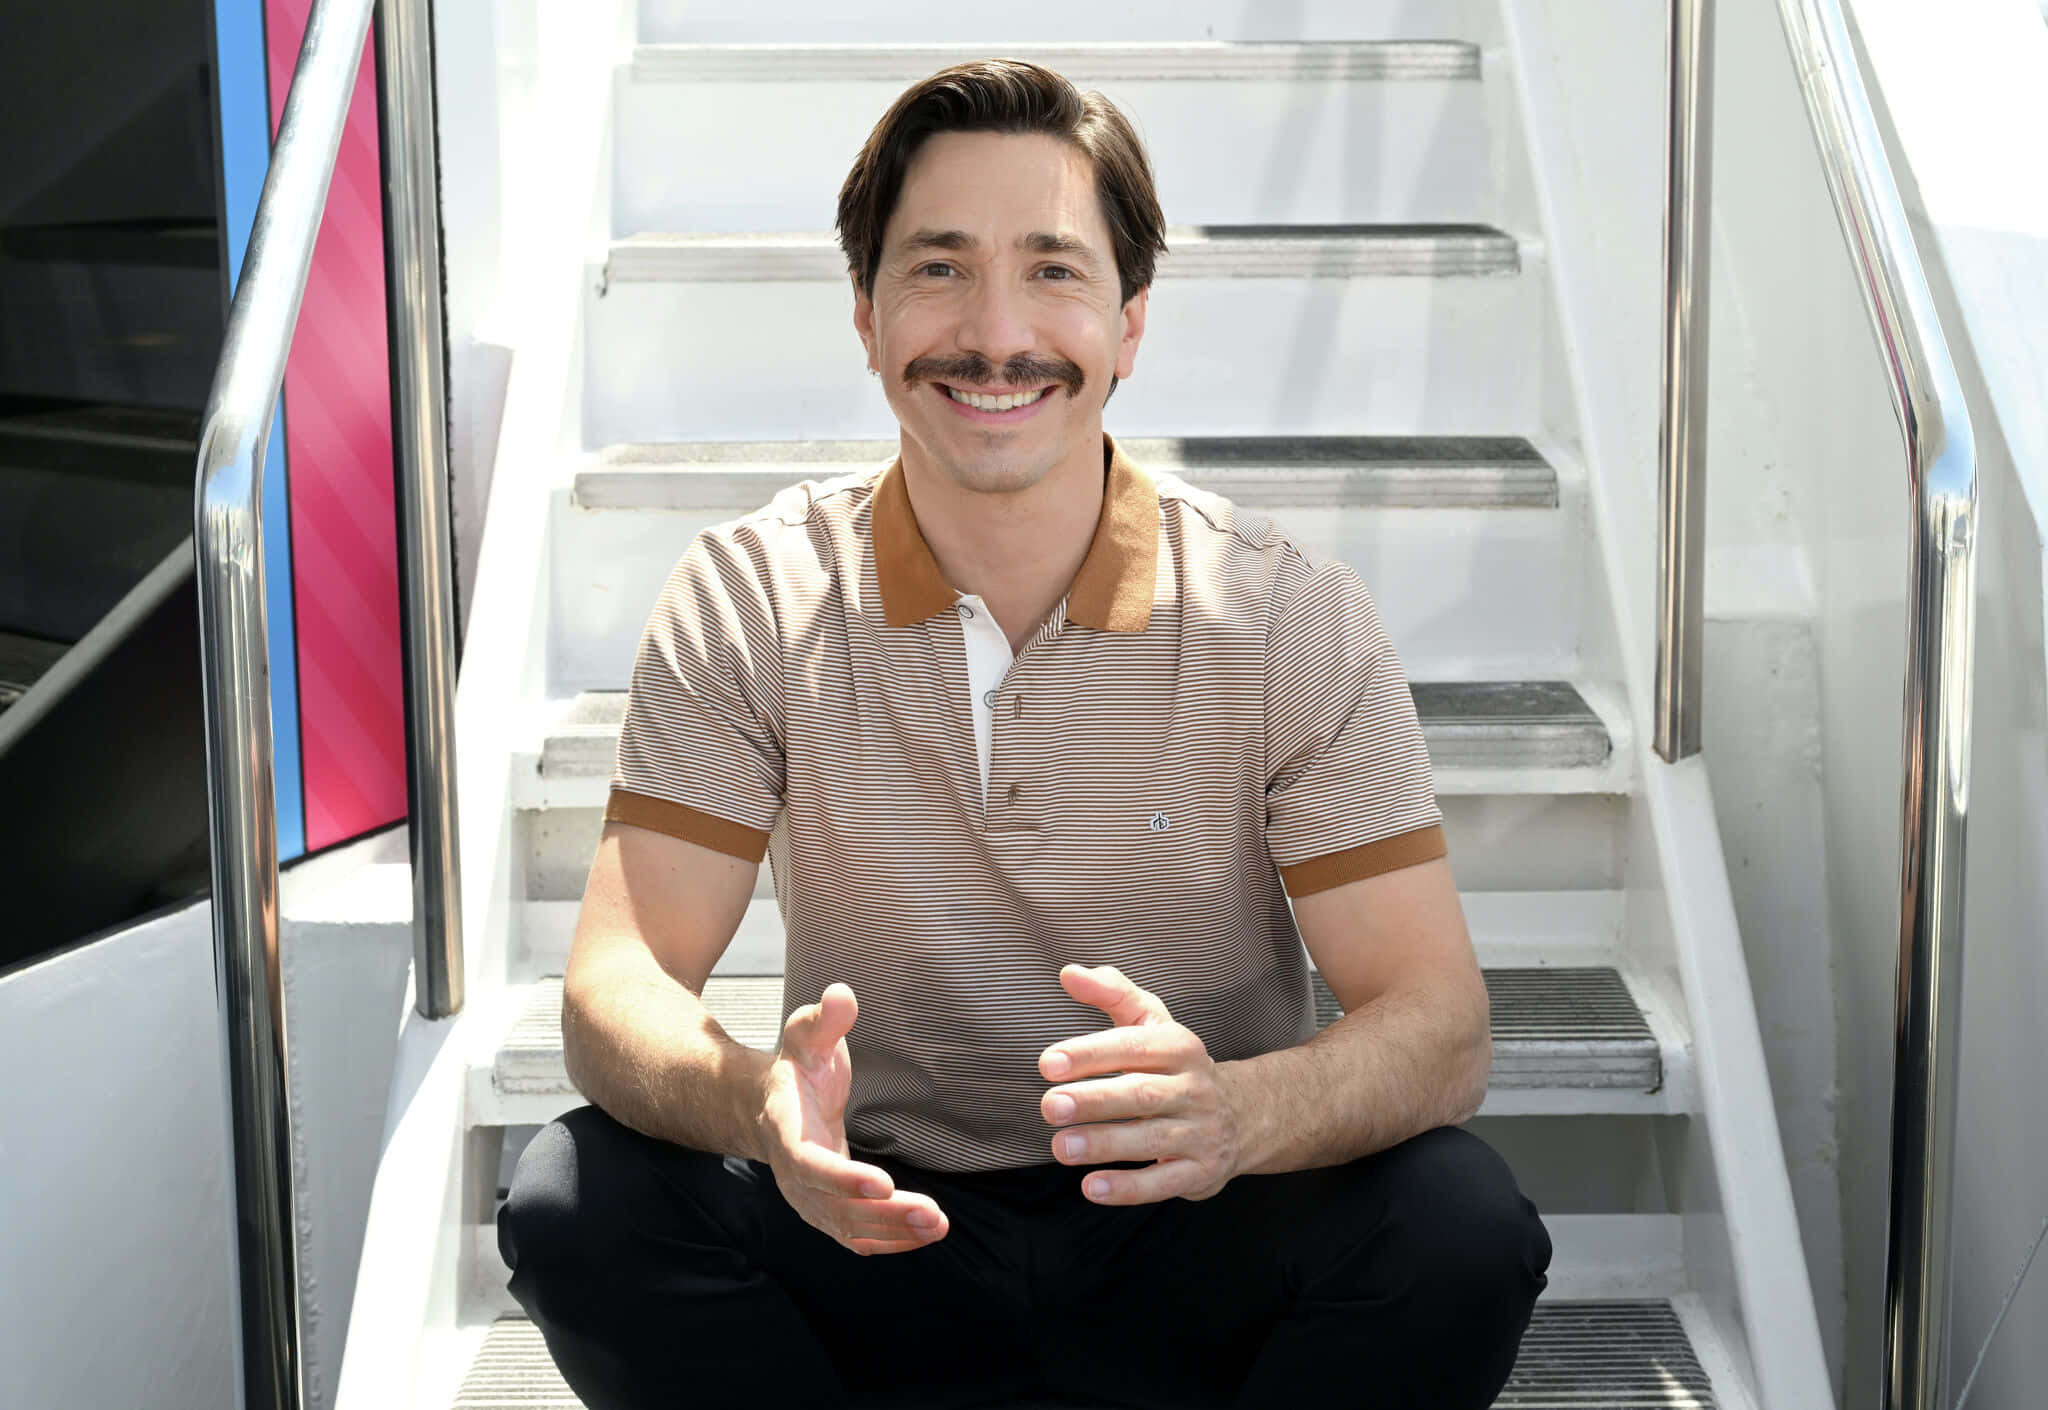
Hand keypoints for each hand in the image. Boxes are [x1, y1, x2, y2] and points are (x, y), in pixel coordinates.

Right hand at [758, 982, 949, 1254]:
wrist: (770, 1105)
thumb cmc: (798, 1068)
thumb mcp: (807, 1035)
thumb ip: (825, 1019)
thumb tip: (841, 994)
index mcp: (784, 1130)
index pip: (808, 1163)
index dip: (843, 1178)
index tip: (882, 1184)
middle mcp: (792, 1174)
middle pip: (834, 1206)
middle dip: (883, 1214)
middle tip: (930, 1211)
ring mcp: (808, 1199)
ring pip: (849, 1228)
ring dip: (894, 1231)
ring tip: (937, 1224)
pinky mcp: (827, 1212)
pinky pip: (857, 1236)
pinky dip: (891, 1240)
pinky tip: (927, 1233)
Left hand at [1039, 964, 1244, 1204]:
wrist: (1243, 1116)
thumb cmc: (1174, 1065)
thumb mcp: (1152, 1022)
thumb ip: (1112, 992)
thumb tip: (1069, 973)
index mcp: (1179, 1046)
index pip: (1133, 1046)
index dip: (1091, 1054)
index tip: (1048, 1063)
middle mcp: (1194, 1088)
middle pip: (1141, 1094)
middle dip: (1093, 1101)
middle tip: (1050, 1106)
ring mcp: (1200, 1132)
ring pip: (1151, 1139)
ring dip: (1104, 1144)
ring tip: (1061, 1147)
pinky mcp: (1201, 1172)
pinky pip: (1163, 1182)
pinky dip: (1128, 1188)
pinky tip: (1091, 1187)